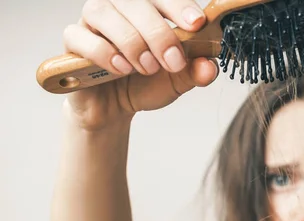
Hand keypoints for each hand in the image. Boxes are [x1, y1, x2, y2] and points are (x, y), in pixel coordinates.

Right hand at [62, 0, 218, 131]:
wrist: (116, 106)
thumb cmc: (146, 83)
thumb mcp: (177, 80)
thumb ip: (195, 71)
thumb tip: (209, 66)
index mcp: (150, 8)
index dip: (180, 6)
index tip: (196, 23)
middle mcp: (121, 6)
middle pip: (136, 1)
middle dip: (159, 33)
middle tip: (173, 61)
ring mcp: (94, 19)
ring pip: (106, 13)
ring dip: (132, 43)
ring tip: (147, 68)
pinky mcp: (74, 39)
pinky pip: (81, 36)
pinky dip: (104, 53)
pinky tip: (120, 68)